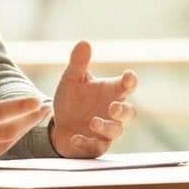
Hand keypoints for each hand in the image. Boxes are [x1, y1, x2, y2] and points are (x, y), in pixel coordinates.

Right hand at [0, 52, 53, 168]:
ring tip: (37, 117)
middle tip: (46, 108)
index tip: (38, 99)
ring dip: (23, 130)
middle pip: (9, 131)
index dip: (21, 106)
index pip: (0, 113)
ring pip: (5, 143)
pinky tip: (19, 129)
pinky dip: (10, 140)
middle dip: (30, 119)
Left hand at [50, 41, 138, 158]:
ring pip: (116, 131)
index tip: (128, 76)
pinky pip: (96, 147)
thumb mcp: (71, 79)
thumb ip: (78, 63)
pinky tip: (76, 138)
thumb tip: (84, 42)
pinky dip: (87, 142)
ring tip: (93, 122)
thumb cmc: (72, 99)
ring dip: (106, 127)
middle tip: (113, 107)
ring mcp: (106, 131)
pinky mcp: (95, 146)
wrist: (59, 124)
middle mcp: (112, 112)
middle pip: (129, 113)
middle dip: (123, 110)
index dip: (130, 81)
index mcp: (111, 92)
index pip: (127, 86)